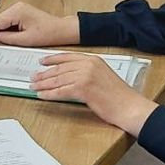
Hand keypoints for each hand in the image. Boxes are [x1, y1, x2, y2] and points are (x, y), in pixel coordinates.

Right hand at [0, 2, 77, 47]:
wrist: (61, 29)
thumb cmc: (48, 33)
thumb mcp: (25, 40)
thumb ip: (7, 38)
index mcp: (17, 11)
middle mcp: (17, 7)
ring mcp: (20, 8)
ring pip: (4, 21)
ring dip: (1, 30)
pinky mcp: (22, 11)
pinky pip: (10, 20)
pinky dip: (7, 28)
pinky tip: (8, 36)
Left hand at [33, 53, 156, 133]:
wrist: (130, 107)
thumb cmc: (119, 96)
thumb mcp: (103, 76)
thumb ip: (87, 72)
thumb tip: (69, 76)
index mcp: (94, 60)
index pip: (68, 57)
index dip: (52, 59)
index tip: (42, 62)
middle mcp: (89, 65)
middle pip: (60, 68)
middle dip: (44, 74)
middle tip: (34, 77)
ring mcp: (86, 76)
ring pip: (58, 80)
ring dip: (44, 84)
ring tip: (34, 87)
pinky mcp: (83, 89)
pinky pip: (60, 91)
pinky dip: (49, 94)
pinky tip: (42, 95)